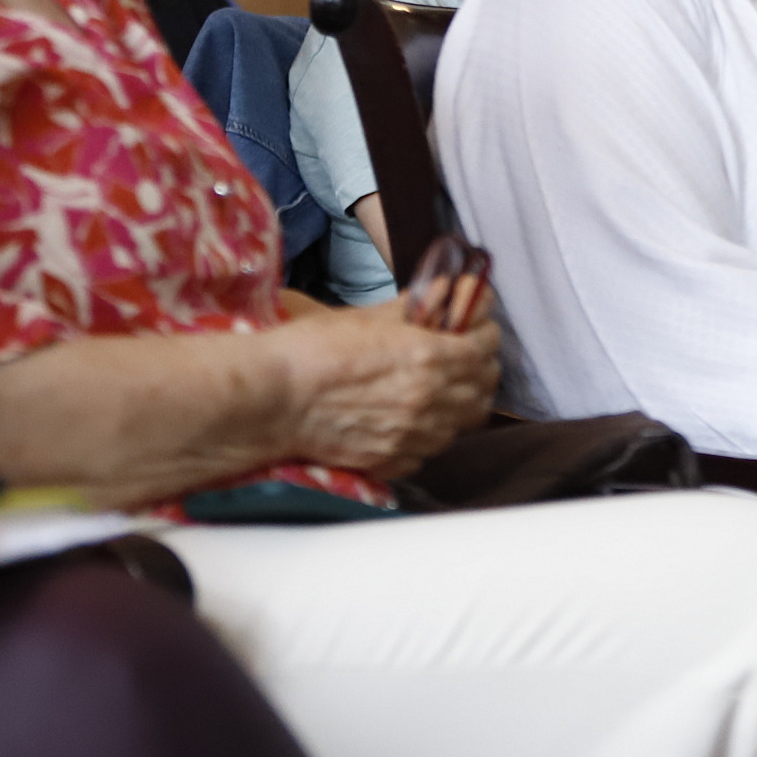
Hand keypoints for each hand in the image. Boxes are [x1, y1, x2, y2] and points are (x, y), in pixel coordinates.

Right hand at [268, 305, 498, 476]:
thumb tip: (441, 296)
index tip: (476, 326)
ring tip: (441, 389)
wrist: (270, 399)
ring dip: (460, 404)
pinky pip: (430, 451)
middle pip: (484, 390)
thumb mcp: (367, 317)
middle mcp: (429, 401)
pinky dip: (431, 434)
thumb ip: (413, 308)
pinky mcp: (391, 460)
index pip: (485, 347)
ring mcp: (412, 436)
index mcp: (428, 358)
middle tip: (465, 357)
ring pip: (462, 424)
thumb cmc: (311, 352)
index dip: (485, 333)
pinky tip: (414, 419)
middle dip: (480, 370)